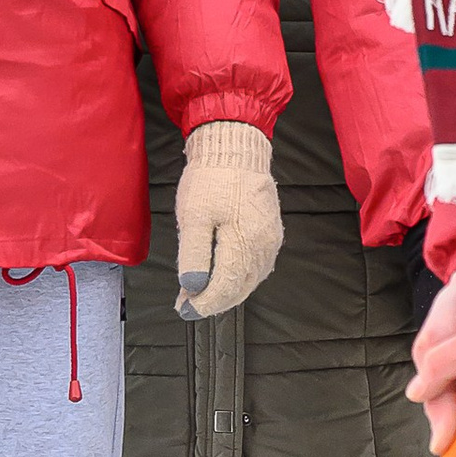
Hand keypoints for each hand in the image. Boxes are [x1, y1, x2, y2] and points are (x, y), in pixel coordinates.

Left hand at [173, 121, 282, 316]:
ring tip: (202, 295)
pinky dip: (239, 278)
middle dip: (214, 301)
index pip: (226, 287)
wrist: (235, 147)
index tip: (185, 309)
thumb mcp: (194, 216)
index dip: (204, 303)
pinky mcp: (270, 233)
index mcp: (244, 243)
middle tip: (188, 305)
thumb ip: (195, 255)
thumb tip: (193, 288)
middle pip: (240, 289)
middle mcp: (263, 247)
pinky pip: (256, 266)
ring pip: (250, 280)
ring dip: (227, 292)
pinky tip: (224, 277)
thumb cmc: (212, 178)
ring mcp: (270, 241)